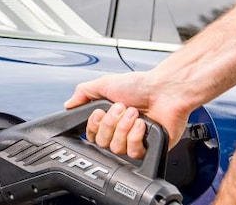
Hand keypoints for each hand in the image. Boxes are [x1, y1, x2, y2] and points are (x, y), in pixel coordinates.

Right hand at [64, 72, 192, 158]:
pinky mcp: (149, 148)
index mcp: (110, 118)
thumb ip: (83, 93)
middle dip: (112, 123)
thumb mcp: (105, 83)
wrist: (166, 90)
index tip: (102, 111)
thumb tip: (68, 104)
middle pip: (102, 143)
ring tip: (135, 114)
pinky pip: (133, 152)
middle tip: (122, 108)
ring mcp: (134, 141)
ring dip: (124, 127)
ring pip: (116, 148)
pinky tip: (142, 124)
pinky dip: (136, 136)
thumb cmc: (142, 85)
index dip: (95, 125)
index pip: (91, 135)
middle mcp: (120, 131)